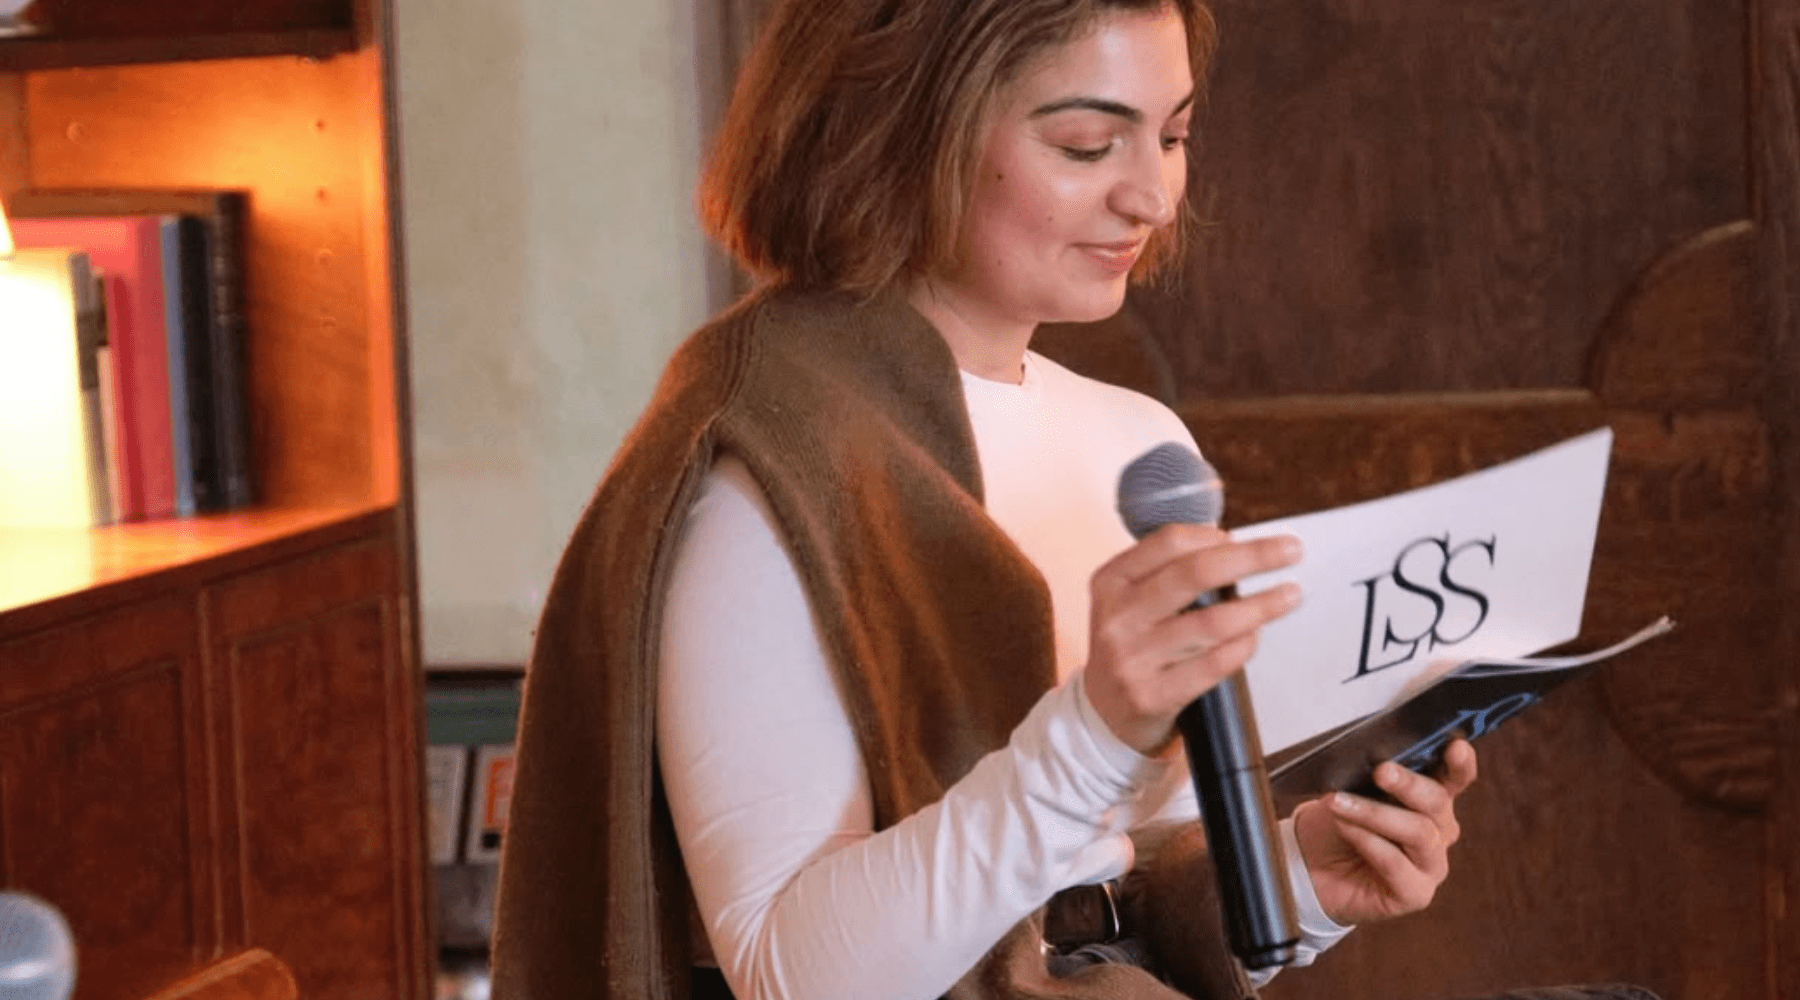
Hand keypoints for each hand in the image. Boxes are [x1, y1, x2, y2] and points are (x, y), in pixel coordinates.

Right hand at [1084, 524, 1301, 754]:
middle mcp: (1117, 617)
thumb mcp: (1130, 602)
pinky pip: (1213, 665)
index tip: (1242, 538)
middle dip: (1252, 557)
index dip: (1213, 535)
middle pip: (1195, 573)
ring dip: (1260, 606)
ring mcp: (1132, 658)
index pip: (1169, 542)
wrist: (1103, 715)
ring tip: (1289, 595)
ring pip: (1212, 622)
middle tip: (1291, 551)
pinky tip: (1255, 637)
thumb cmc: (1132, 647)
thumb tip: (1238, 549)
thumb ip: (1169, 574)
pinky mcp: (1152, 695)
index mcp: (1111, 582)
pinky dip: (1242, 647)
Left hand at [1292, 739, 1478, 925]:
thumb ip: (1371, 776)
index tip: (1456, 746)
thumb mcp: (1350, 790)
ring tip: (1340, 803)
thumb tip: (1376, 758)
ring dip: (1376, 813)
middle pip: (1437, 802)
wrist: (1308, 867)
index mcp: (1430, 799)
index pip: (1455, 778)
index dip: (1460, 763)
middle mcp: (1439, 831)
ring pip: (1419, 832)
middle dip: (1408, 784)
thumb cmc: (1334, 824)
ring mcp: (1431, 864)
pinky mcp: (1415, 893)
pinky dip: (1367, 841)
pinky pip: (1396, 863)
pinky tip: (1345, 828)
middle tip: (1380, 771)